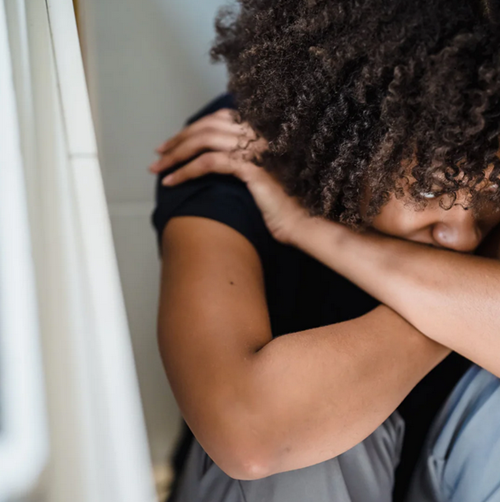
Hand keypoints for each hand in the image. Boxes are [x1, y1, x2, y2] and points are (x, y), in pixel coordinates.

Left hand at [149, 109, 309, 244]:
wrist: (302, 222)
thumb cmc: (280, 204)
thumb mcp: (258, 175)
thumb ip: (241, 159)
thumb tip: (210, 158)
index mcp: (261, 132)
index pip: (219, 119)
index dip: (193, 129)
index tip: (173, 143)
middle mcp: (258, 134)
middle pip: (207, 126)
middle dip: (178, 140)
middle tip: (159, 154)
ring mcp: (256, 148)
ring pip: (204, 141)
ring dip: (176, 155)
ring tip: (158, 168)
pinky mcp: (252, 167)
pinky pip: (209, 162)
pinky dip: (186, 171)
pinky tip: (172, 182)